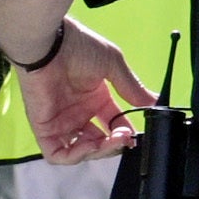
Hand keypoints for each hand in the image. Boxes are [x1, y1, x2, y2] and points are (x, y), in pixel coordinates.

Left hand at [18, 22, 152, 163]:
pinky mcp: (44, 128)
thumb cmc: (78, 46)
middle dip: (114, 145)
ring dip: (99, 152)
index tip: (136, 136)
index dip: (125, 134)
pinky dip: (76, 156)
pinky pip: (57, 153)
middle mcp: (78, 112)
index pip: (113, 125)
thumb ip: (132, 87)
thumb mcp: (113, 65)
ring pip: (80, 151)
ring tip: (112, 141)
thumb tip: (154, 103)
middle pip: (98, 142)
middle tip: (125, 138)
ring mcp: (61, 121)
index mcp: (94, 98)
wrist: (50, 43)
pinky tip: (91, 145)